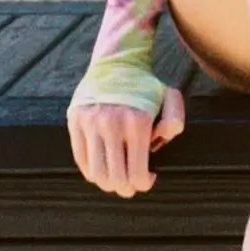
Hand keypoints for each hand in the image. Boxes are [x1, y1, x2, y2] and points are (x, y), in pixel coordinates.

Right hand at [66, 87, 184, 196]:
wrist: (116, 61)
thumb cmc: (145, 86)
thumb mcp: (169, 97)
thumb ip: (174, 121)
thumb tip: (159, 141)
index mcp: (138, 122)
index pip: (137, 174)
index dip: (144, 184)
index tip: (148, 178)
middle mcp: (112, 123)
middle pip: (115, 180)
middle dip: (126, 189)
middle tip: (131, 184)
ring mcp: (90, 122)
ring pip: (96, 174)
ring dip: (108, 183)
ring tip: (117, 176)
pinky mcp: (75, 120)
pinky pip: (81, 159)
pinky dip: (92, 170)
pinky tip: (103, 164)